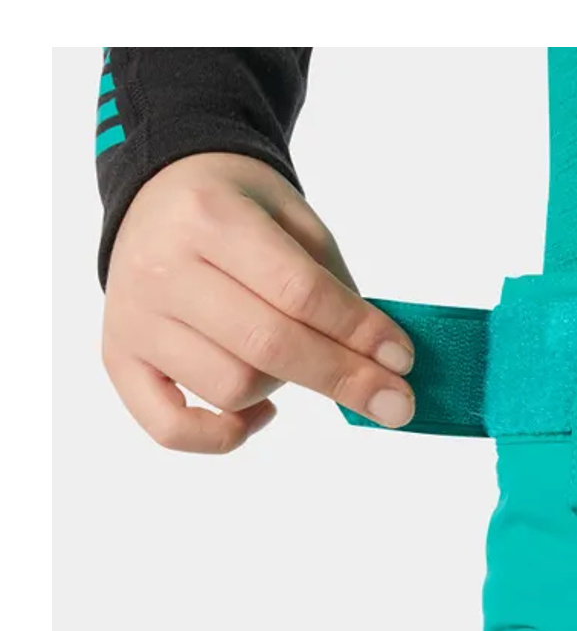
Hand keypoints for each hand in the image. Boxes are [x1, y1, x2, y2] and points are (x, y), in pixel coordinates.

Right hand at [102, 152, 415, 452]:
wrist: (162, 194)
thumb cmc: (243, 214)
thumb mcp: (297, 223)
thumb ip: (336, 289)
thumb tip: (381, 365)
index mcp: (211, 217)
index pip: (298, 291)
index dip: (359, 333)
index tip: (403, 360)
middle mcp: (161, 268)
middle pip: (268, 346)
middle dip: (344, 379)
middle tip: (396, 403)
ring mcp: (134, 319)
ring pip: (230, 387)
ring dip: (283, 388)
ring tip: (292, 360)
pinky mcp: (120, 359)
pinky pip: (171, 429)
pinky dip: (224, 437)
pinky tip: (259, 412)